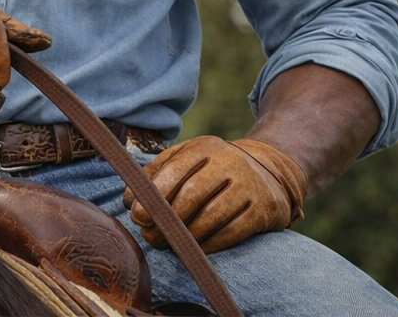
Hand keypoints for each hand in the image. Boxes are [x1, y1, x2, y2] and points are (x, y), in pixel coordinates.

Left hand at [123, 135, 306, 253]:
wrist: (269, 172)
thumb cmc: (214, 169)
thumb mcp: (188, 159)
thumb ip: (157, 173)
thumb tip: (129, 199)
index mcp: (204, 147)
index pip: (174, 170)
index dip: (153, 195)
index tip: (136, 215)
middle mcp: (228, 162)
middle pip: (192, 194)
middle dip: (167, 220)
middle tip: (150, 236)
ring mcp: (248, 185)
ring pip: (211, 215)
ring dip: (186, 236)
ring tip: (169, 245)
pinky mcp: (263, 209)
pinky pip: (231, 232)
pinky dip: (210, 244)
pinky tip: (195, 249)